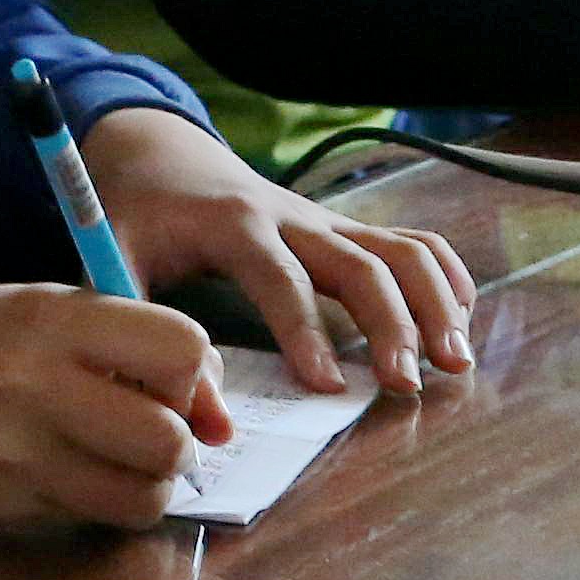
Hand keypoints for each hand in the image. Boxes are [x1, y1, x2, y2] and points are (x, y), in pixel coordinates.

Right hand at [0, 281, 217, 533]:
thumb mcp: (49, 308)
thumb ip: (135, 346)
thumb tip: (220, 421)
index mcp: (53, 319)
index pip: (180, 348)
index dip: (195, 374)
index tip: (175, 381)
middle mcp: (35, 387)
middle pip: (168, 440)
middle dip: (180, 443)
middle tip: (155, 432)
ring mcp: (16, 457)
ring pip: (140, 499)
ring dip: (149, 485)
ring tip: (119, 460)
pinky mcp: (3, 509)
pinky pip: (91, 520)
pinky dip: (98, 503)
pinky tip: (66, 471)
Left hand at [79, 108, 476, 396]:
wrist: (160, 154)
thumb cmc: (138, 217)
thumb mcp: (120, 267)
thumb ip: (150, 338)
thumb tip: (203, 424)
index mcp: (234, 224)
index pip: (280, 276)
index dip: (306, 330)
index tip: (329, 387)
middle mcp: (293, 216)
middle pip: (361, 261)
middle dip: (392, 323)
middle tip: (406, 386)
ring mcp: (327, 220)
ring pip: (401, 248)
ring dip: (436, 302)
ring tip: (456, 364)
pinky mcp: (345, 229)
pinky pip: (411, 241)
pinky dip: (445, 277)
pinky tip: (460, 323)